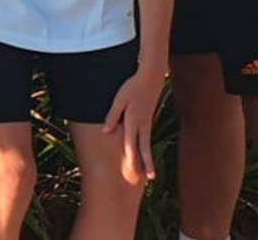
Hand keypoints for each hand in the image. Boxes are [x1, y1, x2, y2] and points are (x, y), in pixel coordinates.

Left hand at [101, 68, 165, 185]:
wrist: (151, 78)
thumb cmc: (131, 88)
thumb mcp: (119, 100)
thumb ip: (112, 116)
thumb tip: (106, 132)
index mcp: (133, 121)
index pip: (131, 143)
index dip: (131, 157)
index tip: (132, 170)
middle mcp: (142, 125)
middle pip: (144, 148)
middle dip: (147, 164)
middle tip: (151, 178)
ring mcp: (147, 123)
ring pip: (147, 144)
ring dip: (149, 159)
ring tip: (151, 174)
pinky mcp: (148, 120)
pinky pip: (147, 138)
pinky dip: (147, 149)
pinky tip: (146, 156)